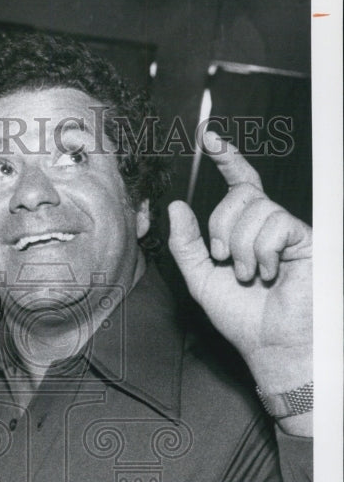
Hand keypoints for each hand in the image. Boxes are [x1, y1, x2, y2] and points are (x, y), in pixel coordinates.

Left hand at [168, 130, 311, 394]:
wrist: (269, 344)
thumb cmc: (241, 318)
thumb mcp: (200, 280)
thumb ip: (185, 245)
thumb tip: (176, 207)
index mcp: (244, 232)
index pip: (238, 185)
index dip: (227, 159)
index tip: (209, 137)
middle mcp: (267, 226)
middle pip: (239, 196)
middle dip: (221, 228)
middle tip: (224, 261)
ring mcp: (287, 230)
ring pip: (255, 210)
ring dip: (241, 248)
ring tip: (249, 276)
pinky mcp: (305, 238)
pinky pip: (275, 224)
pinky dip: (262, 252)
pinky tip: (268, 274)